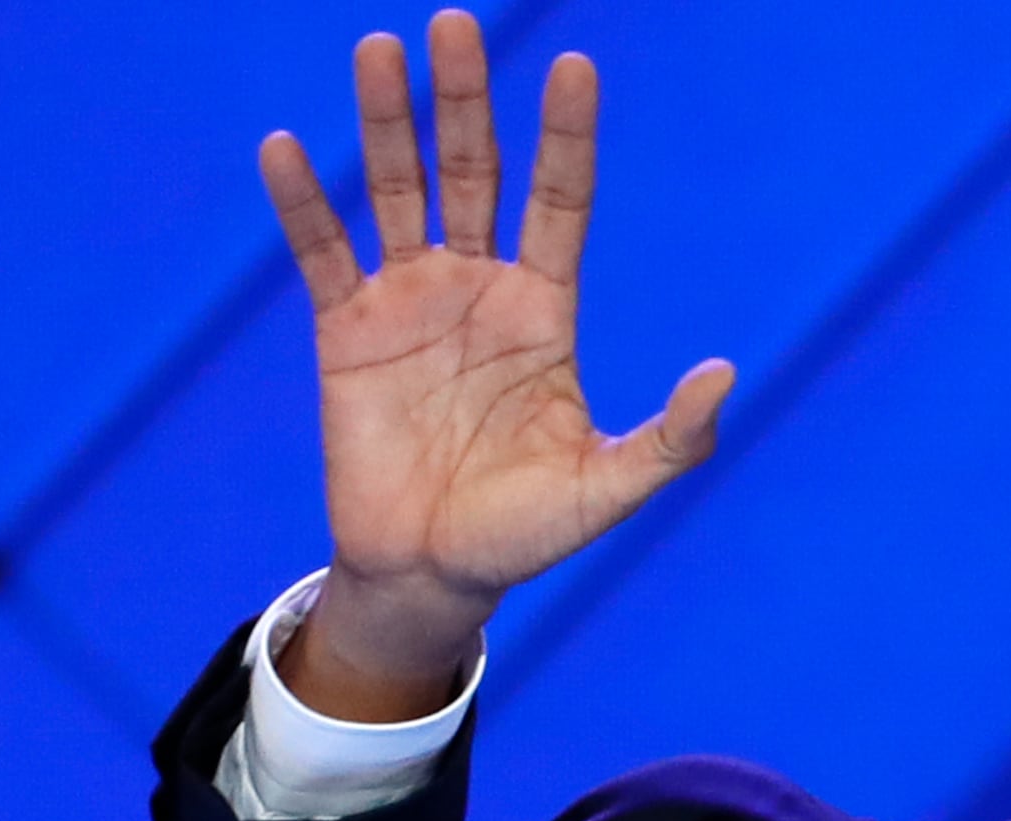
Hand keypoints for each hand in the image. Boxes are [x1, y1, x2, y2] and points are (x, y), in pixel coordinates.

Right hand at [261, 12, 732, 719]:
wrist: (434, 575)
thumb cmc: (527, 534)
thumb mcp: (612, 489)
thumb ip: (672, 438)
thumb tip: (724, 374)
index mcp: (545, 312)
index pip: (559, 201)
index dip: (565, 137)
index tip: (576, 65)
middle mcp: (478, 290)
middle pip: (475, 172)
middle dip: (466, 100)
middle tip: (456, 22)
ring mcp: (410, 303)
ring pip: (398, 191)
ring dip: (387, 122)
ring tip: (380, 48)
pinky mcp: (346, 333)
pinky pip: (323, 254)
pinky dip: (304, 204)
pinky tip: (286, 146)